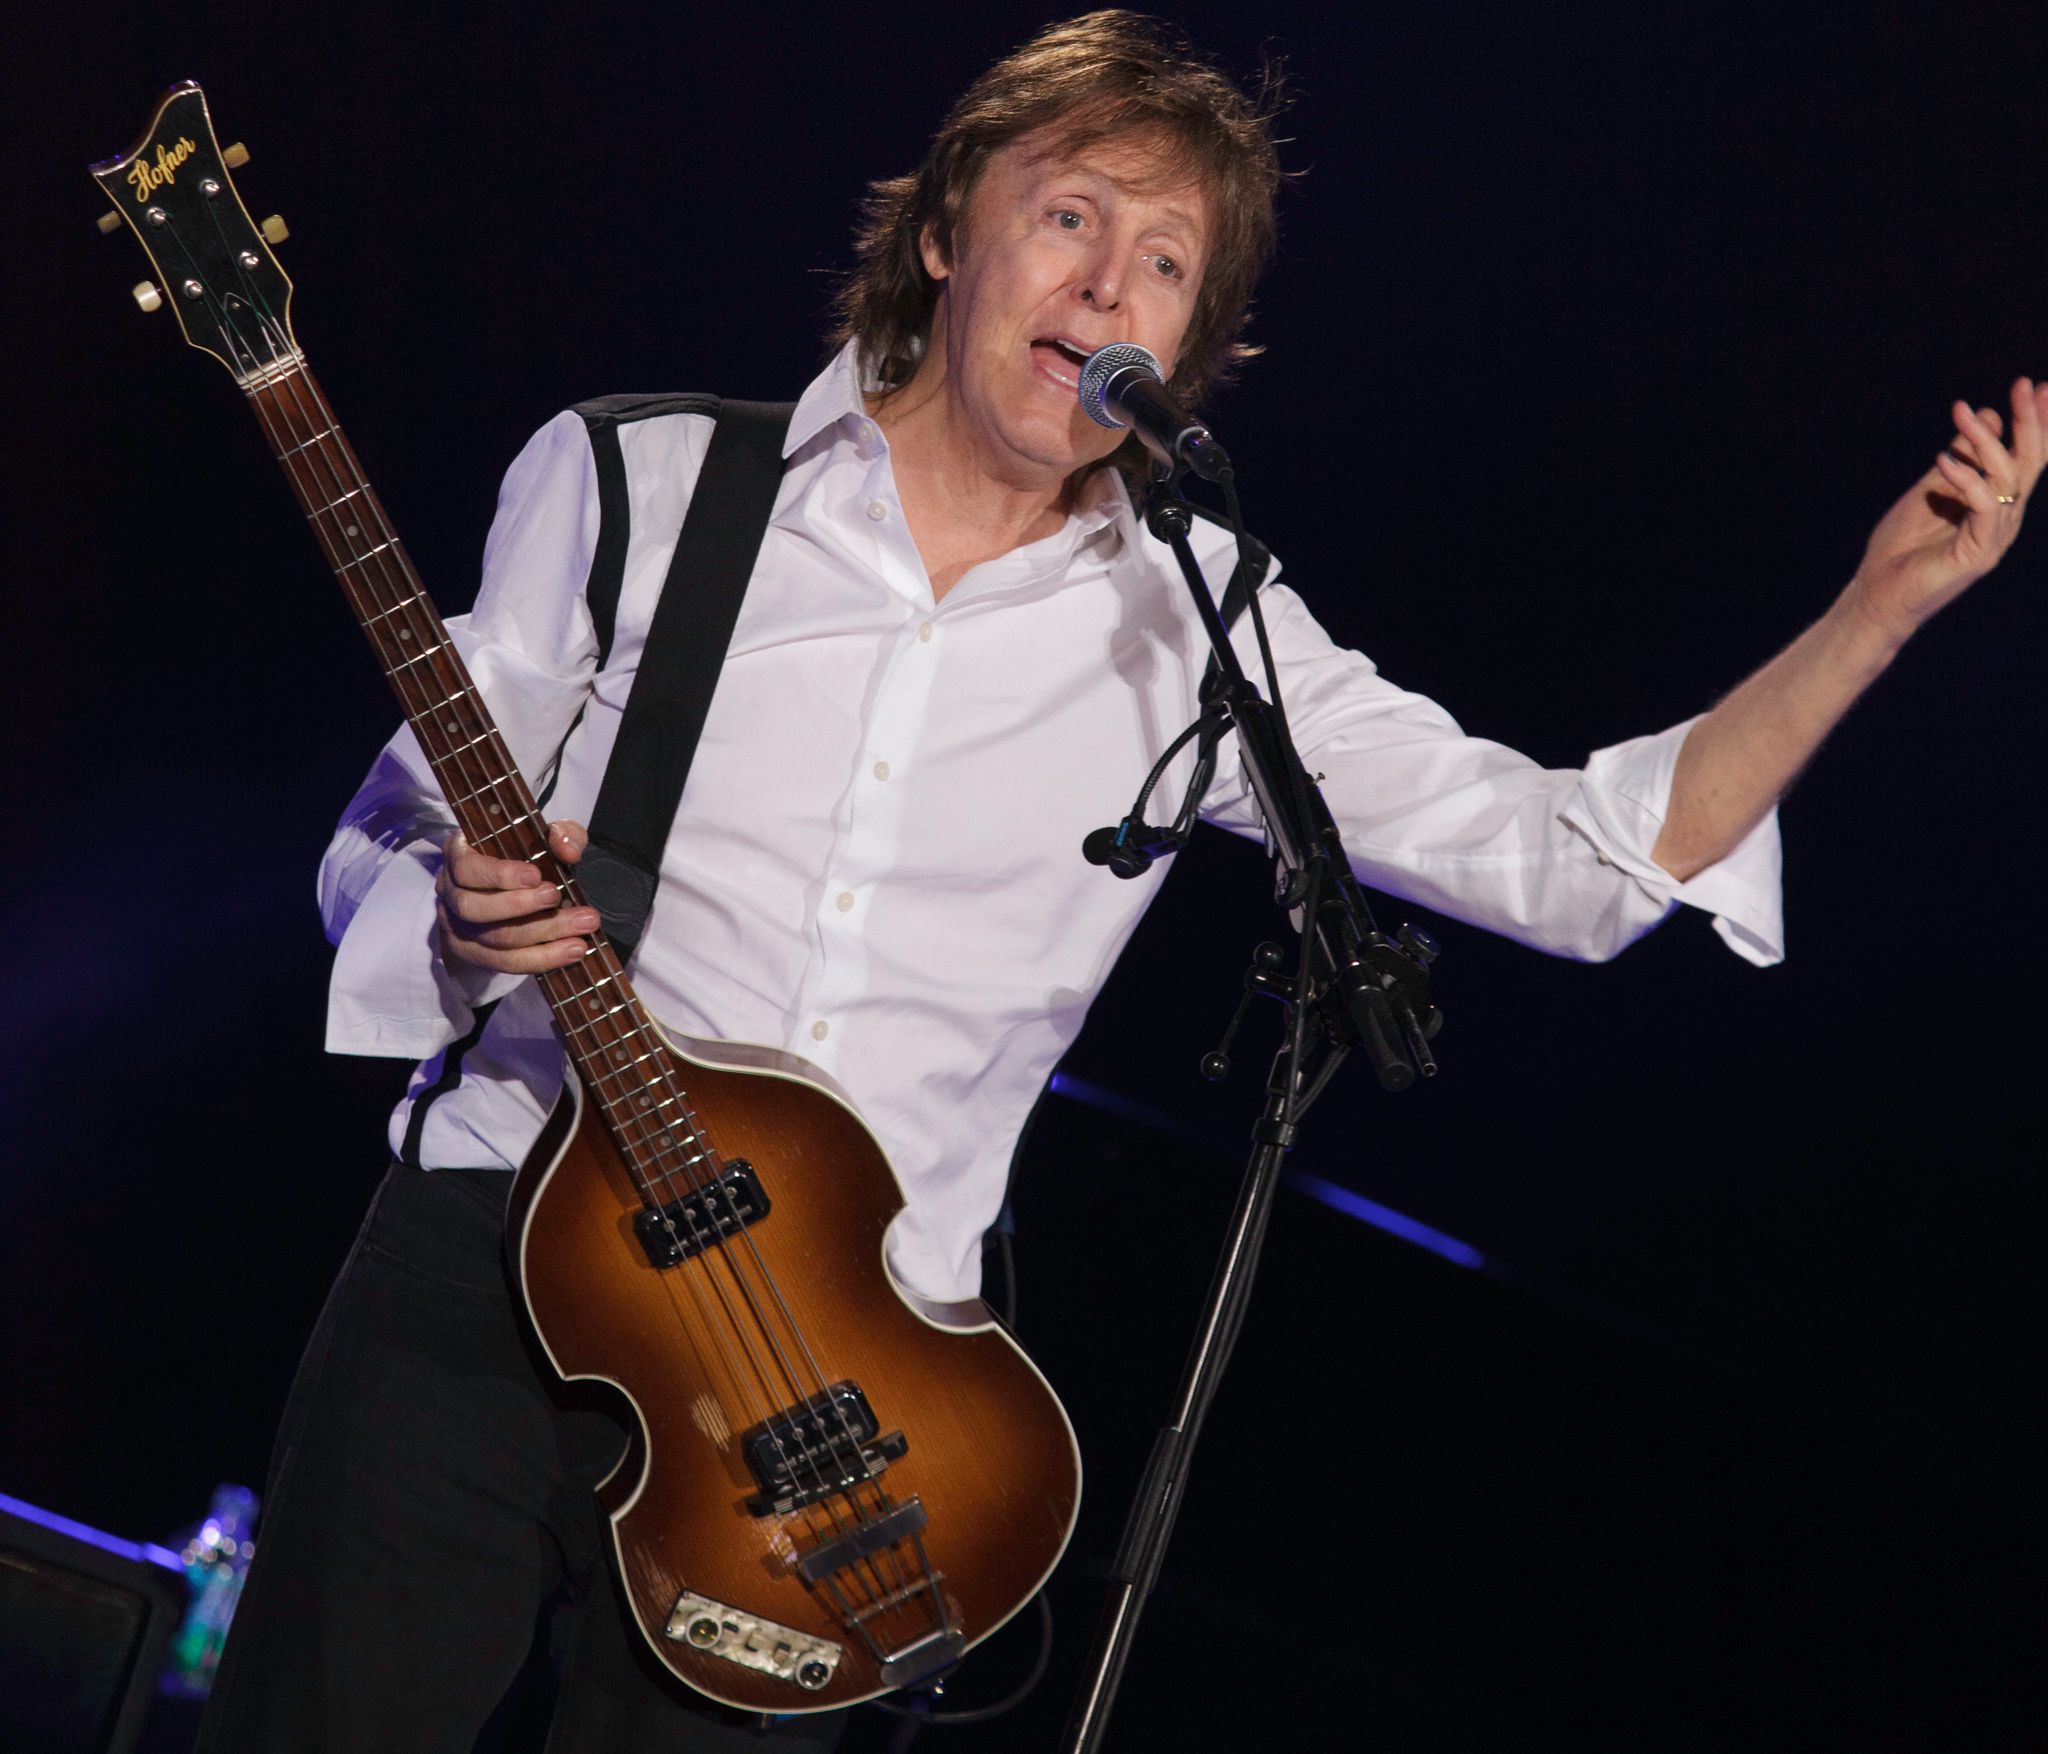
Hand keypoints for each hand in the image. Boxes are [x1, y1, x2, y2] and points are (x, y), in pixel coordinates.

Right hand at [435, 818, 597, 974]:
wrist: (512, 888)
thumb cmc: (524, 856)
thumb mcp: (544, 836)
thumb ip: (560, 834)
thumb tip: (569, 851)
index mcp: (458, 855)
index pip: (468, 870)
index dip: (500, 876)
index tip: (536, 876)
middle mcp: (449, 893)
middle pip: (475, 909)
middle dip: (522, 907)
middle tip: (558, 898)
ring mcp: (456, 927)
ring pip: (493, 939)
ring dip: (541, 936)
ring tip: (580, 931)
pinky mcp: (472, 953)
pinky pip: (504, 963)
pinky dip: (540, 959)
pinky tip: (570, 951)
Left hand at [1846, 376, 2044, 645]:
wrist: (1876, 596)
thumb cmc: (1901, 546)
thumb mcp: (1931, 488)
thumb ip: (1961, 457)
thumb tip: (1988, 413)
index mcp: (1994, 503)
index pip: (2024, 457)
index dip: (2036, 423)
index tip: (2038, 385)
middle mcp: (2003, 518)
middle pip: (2029, 464)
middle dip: (2031, 422)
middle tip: (2024, 384)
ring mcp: (1994, 538)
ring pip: (2006, 480)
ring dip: (1986, 441)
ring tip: (1962, 412)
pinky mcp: (1978, 555)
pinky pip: (1983, 509)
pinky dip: (1966, 480)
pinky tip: (1943, 459)